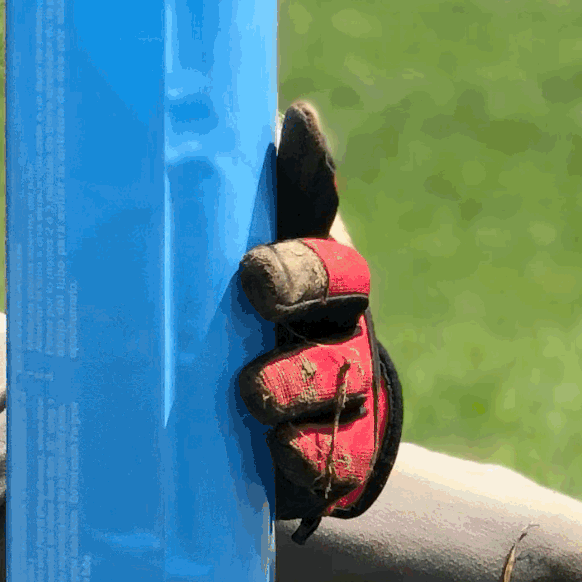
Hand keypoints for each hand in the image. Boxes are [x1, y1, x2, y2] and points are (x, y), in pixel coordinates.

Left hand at [236, 101, 403, 539]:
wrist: (249, 410)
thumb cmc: (240, 307)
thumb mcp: (240, 245)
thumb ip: (268, 194)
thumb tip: (295, 115)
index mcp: (321, 277)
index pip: (326, 262)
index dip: (298, 265)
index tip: (251, 270)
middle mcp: (340, 334)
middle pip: (338, 323)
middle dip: (299, 314)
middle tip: (253, 308)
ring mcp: (342, 400)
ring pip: (335, 394)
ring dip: (295, 391)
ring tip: (253, 398)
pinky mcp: (332, 461)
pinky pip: (335, 466)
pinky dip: (313, 461)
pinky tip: (281, 454)